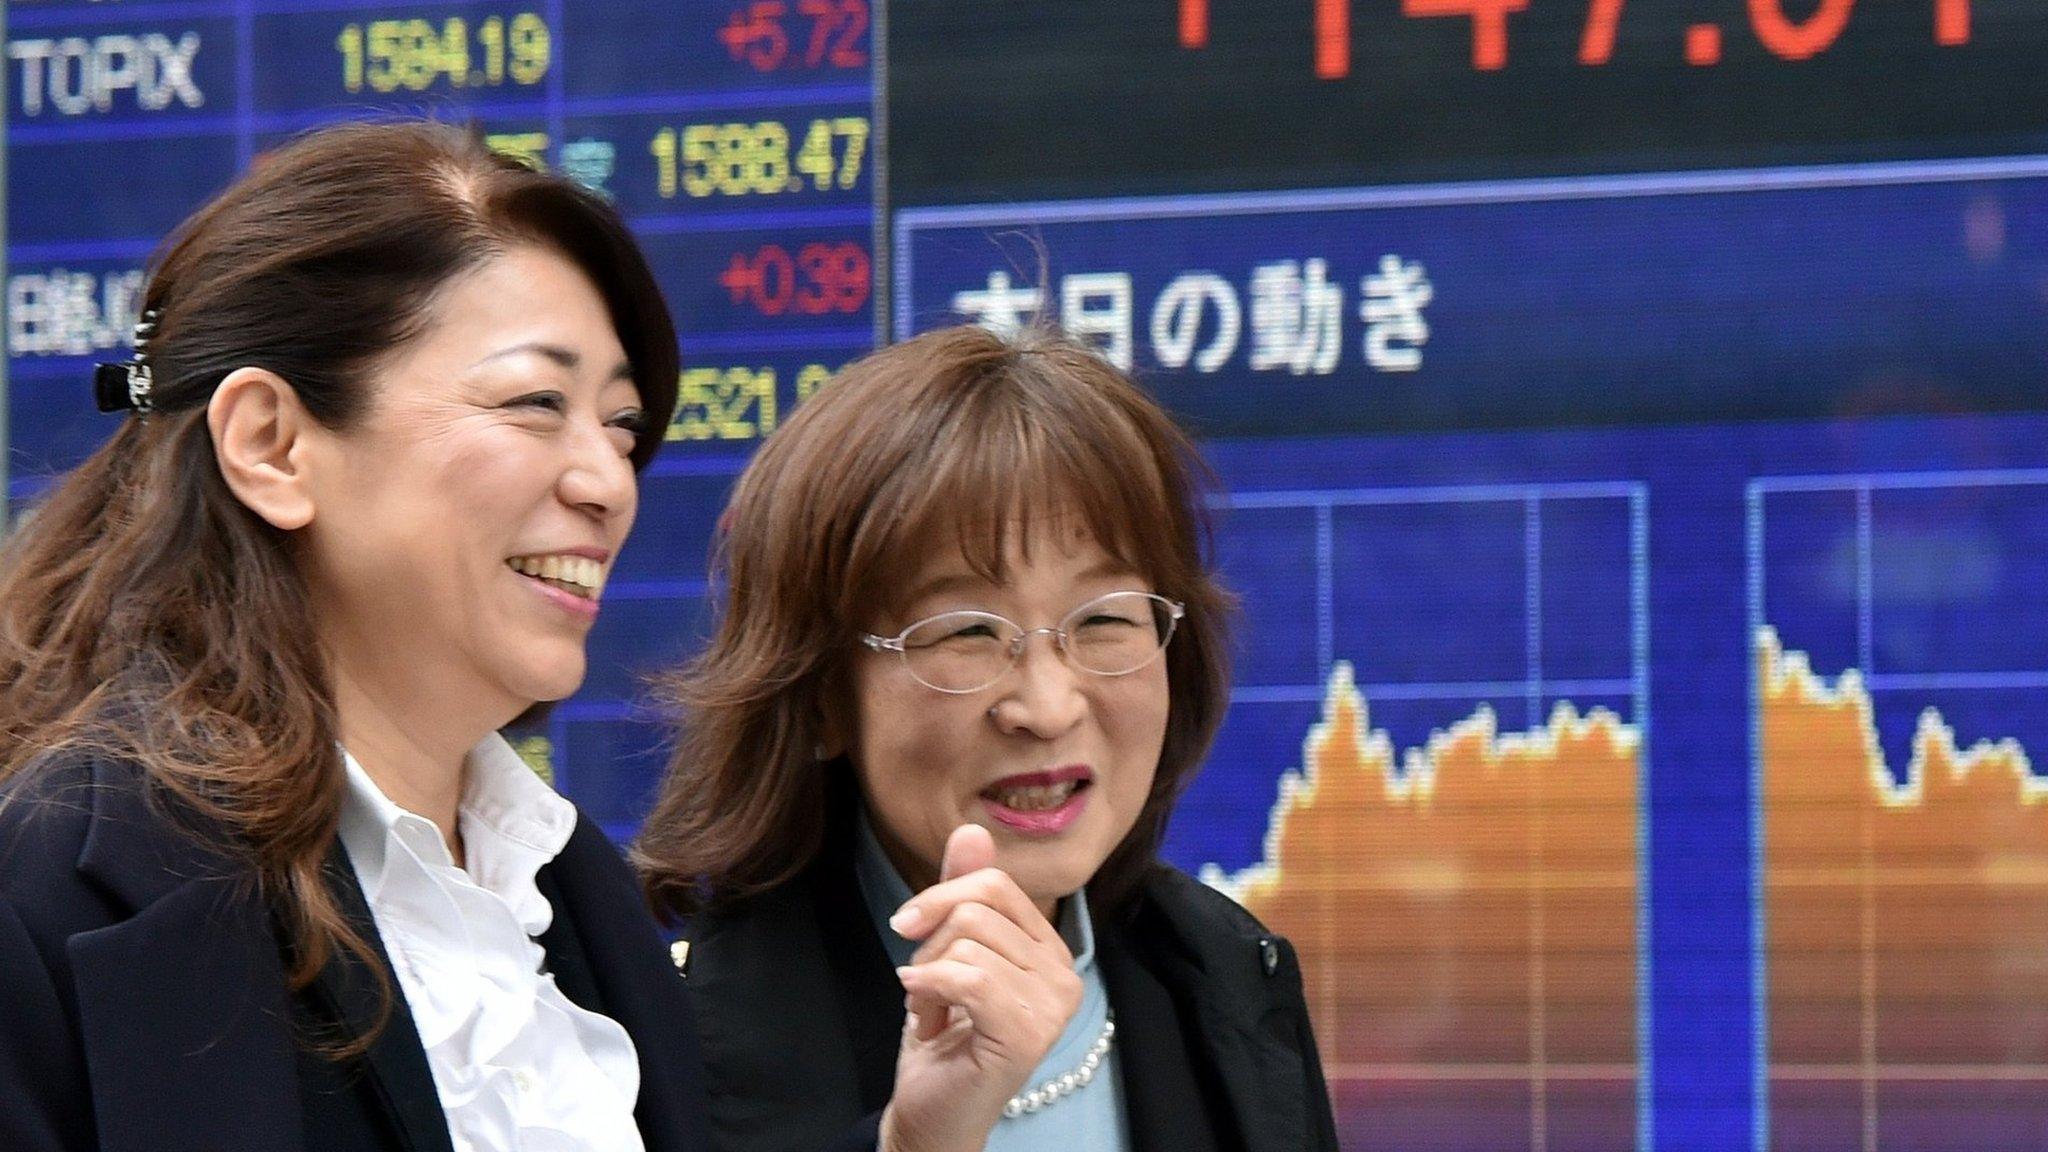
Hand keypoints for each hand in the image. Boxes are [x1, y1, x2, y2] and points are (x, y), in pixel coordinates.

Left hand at [878, 825, 1081, 1151]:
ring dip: (926, 976)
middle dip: (930, 944)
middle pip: (978, 909)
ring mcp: (1052, 1006)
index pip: (997, 885)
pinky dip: (928, 990)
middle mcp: (1065, 975)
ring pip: (968, 941)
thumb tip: (972, 829)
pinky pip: (967, 977)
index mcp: (1052, 951)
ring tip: (931, 1013)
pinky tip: (924, 1018)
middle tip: (926, 989)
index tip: (910, 930)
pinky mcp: (1027, 1034)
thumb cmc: (942, 1037)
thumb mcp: (947, 951)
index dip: (941, 897)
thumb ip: (963, 892)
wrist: (931, 1112)